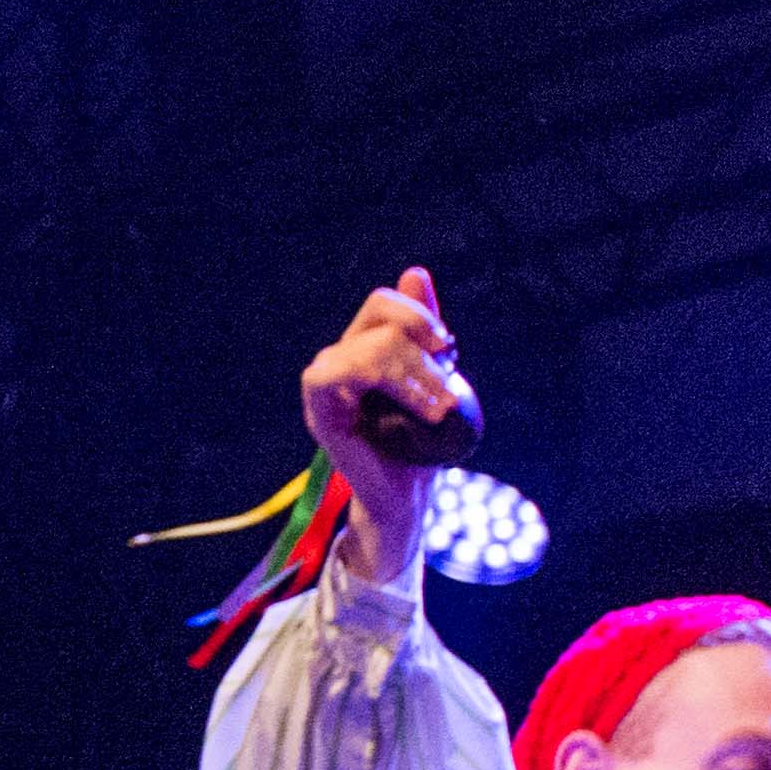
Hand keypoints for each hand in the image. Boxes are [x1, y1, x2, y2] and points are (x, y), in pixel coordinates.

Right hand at [299, 269, 472, 562]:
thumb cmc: (420, 441)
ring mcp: (324, 389)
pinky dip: (387, 388)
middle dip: (422, 346)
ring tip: (439, 409)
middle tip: (449, 384)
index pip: (381, 303)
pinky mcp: (321, 416)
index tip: (448, 349)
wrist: (406, 496)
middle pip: (377, 317)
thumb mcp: (432, 375)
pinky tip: (415, 411)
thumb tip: (414, 272)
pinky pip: (335, 375)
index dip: (418, 315)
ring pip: (367, 348)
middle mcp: (337, 363)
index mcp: (361, 350)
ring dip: (414, 376)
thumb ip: (422, 331)